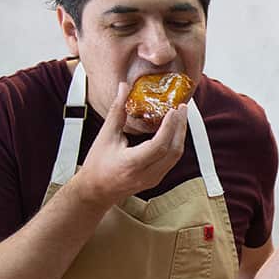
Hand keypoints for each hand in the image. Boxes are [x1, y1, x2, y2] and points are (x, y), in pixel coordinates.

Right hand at [69, 81, 188, 208]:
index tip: (173, 110)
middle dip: (180, 127)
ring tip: (181, 116)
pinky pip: (172, 160)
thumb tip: (123, 87)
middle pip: (173, 151)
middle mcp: (145, 174)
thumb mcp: (105, 136)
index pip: (158, 146)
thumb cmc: (97, 164)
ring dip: (180, 134)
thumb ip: (117, 111)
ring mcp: (153, 179)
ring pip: (176, 156)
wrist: (96, 191)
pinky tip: (174, 129)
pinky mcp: (156, 179)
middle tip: (182, 107)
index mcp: (131, 164)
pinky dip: (175, 143)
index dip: (169, 127)